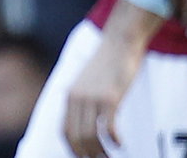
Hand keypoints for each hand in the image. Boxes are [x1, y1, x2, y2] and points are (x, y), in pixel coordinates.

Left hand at [64, 42, 140, 157]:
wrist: (120, 40)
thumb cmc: (108, 62)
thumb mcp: (87, 81)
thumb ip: (83, 99)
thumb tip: (86, 120)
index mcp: (70, 95)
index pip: (65, 131)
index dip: (73, 149)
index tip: (84, 156)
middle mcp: (78, 98)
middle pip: (77, 137)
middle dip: (87, 155)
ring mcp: (93, 97)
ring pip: (91, 136)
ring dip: (101, 151)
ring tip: (111, 156)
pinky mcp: (110, 97)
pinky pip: (108, 127)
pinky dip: (114, 140)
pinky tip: (121, 144)